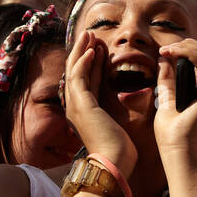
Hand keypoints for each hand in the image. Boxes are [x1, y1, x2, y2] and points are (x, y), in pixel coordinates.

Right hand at [63, 28, 136, 175]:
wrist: (114, 162)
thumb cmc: (119, 148)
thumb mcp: (115, 121)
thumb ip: (113, 106)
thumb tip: (122, 94)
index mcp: (83, 110)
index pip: (84, 79)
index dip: (90, 61)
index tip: (98, 47)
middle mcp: (74, 106)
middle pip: (74, 71)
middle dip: (82, 51)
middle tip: (90, 34)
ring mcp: (75, 105)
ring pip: (74, 70)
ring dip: (82, 50)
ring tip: (90, 35)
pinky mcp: (81, 105)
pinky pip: (79, 77)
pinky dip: (84, 62)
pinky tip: (92, 50)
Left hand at [152, 39, 196, 156]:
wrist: (176, 150)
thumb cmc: (171, 131)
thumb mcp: (166, 97)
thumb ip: (167, 78)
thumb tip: (163, 58)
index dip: (187, 48)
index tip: (165, 51)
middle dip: (187, 44)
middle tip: (166, 49)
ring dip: (186, 47)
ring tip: (167, 50)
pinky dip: (188, 54)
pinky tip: (172, 53)